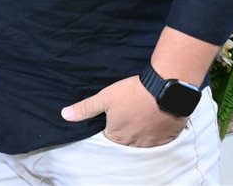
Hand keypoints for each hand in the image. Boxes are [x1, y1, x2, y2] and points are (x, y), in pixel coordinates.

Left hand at [60, 75, 187, 147]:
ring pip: (143, 142)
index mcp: (117, 136)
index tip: (114, 116)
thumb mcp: (105, 97)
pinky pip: (159, 140)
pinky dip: (156, 132)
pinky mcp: (167, 138)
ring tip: (142, 116)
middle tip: (129, 114)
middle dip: (125, 130)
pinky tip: (155, 120)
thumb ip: (85, 108)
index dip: (110, 126)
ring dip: (141, 132)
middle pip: (126, 142)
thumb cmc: (133, 92)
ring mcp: (152, 142)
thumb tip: (65, 115)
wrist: (165, 87)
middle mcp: (134, 144)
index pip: (109, 138)